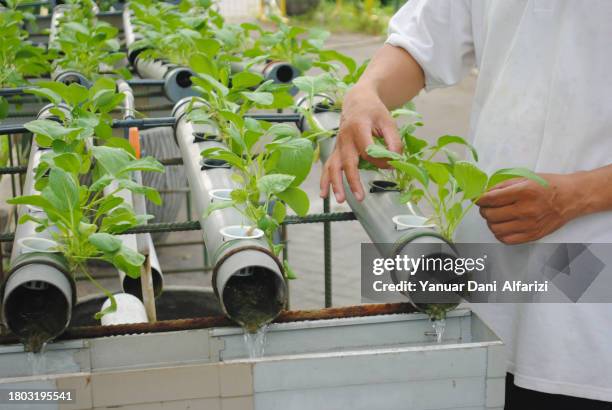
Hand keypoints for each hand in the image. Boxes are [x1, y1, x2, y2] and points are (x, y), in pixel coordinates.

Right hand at [320, 85, 401, 202]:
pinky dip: (325, 181)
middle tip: (360, 197)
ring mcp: (338, 145)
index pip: (367, 150)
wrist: (357, 101)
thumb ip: (394, 140)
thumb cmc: (374, 111)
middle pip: (347, 162)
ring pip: (333, 166)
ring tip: (340, 200)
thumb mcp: (388, 121)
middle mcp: (345, 138)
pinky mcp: (336, 151)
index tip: (391, 163)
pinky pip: (328, 167)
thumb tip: (395, 160)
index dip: (380, 160)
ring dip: (335, 184)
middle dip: (353, 181)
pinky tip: (324, 195)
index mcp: (358, 127)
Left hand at [477, 174, 585, 243]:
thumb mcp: (525, 178)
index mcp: (524, 192)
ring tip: (496, 216)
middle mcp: (526, 210)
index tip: (478, 198)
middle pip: (490, 215)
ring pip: (495, 228)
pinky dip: (499, 233)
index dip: (479, 199)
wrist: (571, 198)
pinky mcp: (532, 235)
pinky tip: (503, 225)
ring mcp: (529, 225)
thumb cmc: (548, 186)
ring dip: (491, 222)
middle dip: (484, 210)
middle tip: (487, 206)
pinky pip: (506, 239)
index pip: (491, 199)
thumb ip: (503, 185)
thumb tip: (484, 193)